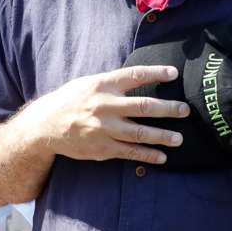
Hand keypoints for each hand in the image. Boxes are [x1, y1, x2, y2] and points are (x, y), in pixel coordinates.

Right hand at [20, 65, 189, 163]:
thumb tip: (141, 77)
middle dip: (168, 109)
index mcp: (102, 84)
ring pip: (140, 133)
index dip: (156, 73)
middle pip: (144, 106)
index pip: (135, 75)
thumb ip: (113, 82)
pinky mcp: (102, 148)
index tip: (174, 73)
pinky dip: (147, 155)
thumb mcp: (88, 83)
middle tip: (185, 110)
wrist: (45, 126)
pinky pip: (129, 152)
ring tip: (179, 138)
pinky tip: (161, 157)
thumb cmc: (70, 100)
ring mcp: (104, 129)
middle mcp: (104, 105)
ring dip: (163, 136)